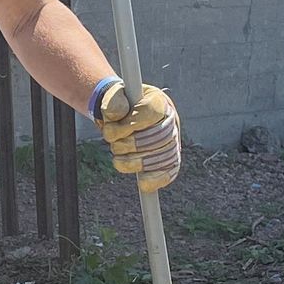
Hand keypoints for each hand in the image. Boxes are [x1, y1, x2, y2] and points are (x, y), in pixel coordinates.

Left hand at [91, 78, 181, 192]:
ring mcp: (172, 140)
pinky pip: (170, 171)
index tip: (110, 132)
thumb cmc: (120, 107)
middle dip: (131, 145)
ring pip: (162, 155)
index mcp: (158, 101)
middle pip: (158, 137)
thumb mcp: (113, 99)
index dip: (130, 125)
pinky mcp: (170, 158)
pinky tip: (143, 184)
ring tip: (119, 159)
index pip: (151, 112)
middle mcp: (170, 120)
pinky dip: (156, 179)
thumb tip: (116, 115)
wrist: (124, 116)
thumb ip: (114, 102)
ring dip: (135, 162)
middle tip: (114, 147)